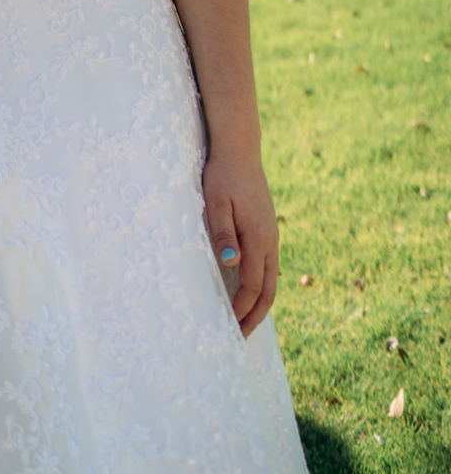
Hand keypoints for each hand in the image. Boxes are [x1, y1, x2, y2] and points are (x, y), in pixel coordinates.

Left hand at [202, 147, 278, 335]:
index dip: (242, 309)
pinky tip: (251, 294)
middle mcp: (270, 241)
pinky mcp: (268, 231)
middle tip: (241, 338)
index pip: (253, 285)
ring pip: (272, 280)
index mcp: (258, 237)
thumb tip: (231, 264)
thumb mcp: (217, 202)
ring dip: (261, 305)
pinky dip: (263, 287)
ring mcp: (272, 236)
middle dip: (255, 316)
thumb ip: (224, 233)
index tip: (230, 328)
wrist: (240, 151)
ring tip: (246, 323)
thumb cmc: (223, 176)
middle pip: (268, 290)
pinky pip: (270, 267)